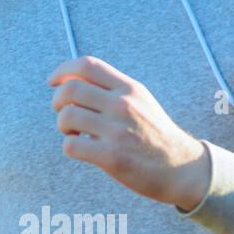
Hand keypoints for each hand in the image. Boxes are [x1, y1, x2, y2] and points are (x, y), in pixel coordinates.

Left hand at [47, 55, 210, 208]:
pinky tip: (82, 149)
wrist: (181, 167)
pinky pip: (71, 146)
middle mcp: (123, 105)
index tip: (53, 81)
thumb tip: (70, 79)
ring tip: (74, 133)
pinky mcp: (112, 157)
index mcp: (129, 88)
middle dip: (57, 101)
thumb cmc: (153, 134)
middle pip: (69, 90)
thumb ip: (111, 88)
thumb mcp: (140, 101)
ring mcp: (117, 131)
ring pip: (66, 117)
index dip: (62, 70)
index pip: (87, 65)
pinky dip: (70, 147)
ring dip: (63, 126)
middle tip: (62, 112)